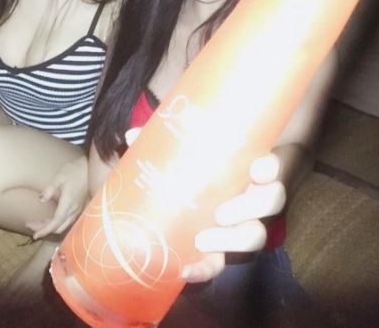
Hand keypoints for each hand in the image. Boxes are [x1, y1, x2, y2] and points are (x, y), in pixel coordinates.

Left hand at [26, 157, 87, 239]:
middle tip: (31, 225)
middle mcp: (74, 209)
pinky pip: (68, 220)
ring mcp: (78, 208)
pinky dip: (57, 223)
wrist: (90, 166)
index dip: (45, 230)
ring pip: (63, 225)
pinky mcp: (79, 206)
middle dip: (44, 229)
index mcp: (68, 203)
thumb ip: (49, 189)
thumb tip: (41, 200)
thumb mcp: (59, 176)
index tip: (34, 235)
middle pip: (58, 227)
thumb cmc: (75, 170)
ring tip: (39, 222)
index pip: (55, 222)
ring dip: (51, 226)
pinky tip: (51, 217)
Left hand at [124, 129, 285, 282]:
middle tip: (221, 212)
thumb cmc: (188, 168)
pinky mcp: (221, 251)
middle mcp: (250, 196)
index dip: (269, 169)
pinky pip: (221, 263)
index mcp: (244, 170)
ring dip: (233, 240)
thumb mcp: (177, 153)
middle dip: (251, 208)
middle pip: (271, 202)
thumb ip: (161, 143)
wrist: (180, 196)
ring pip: (255, 235)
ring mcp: (239, 225)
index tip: (256, 169)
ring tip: (203, 238)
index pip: (270, 167)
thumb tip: (132, 135)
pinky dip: (205, 269)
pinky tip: (186, 269)